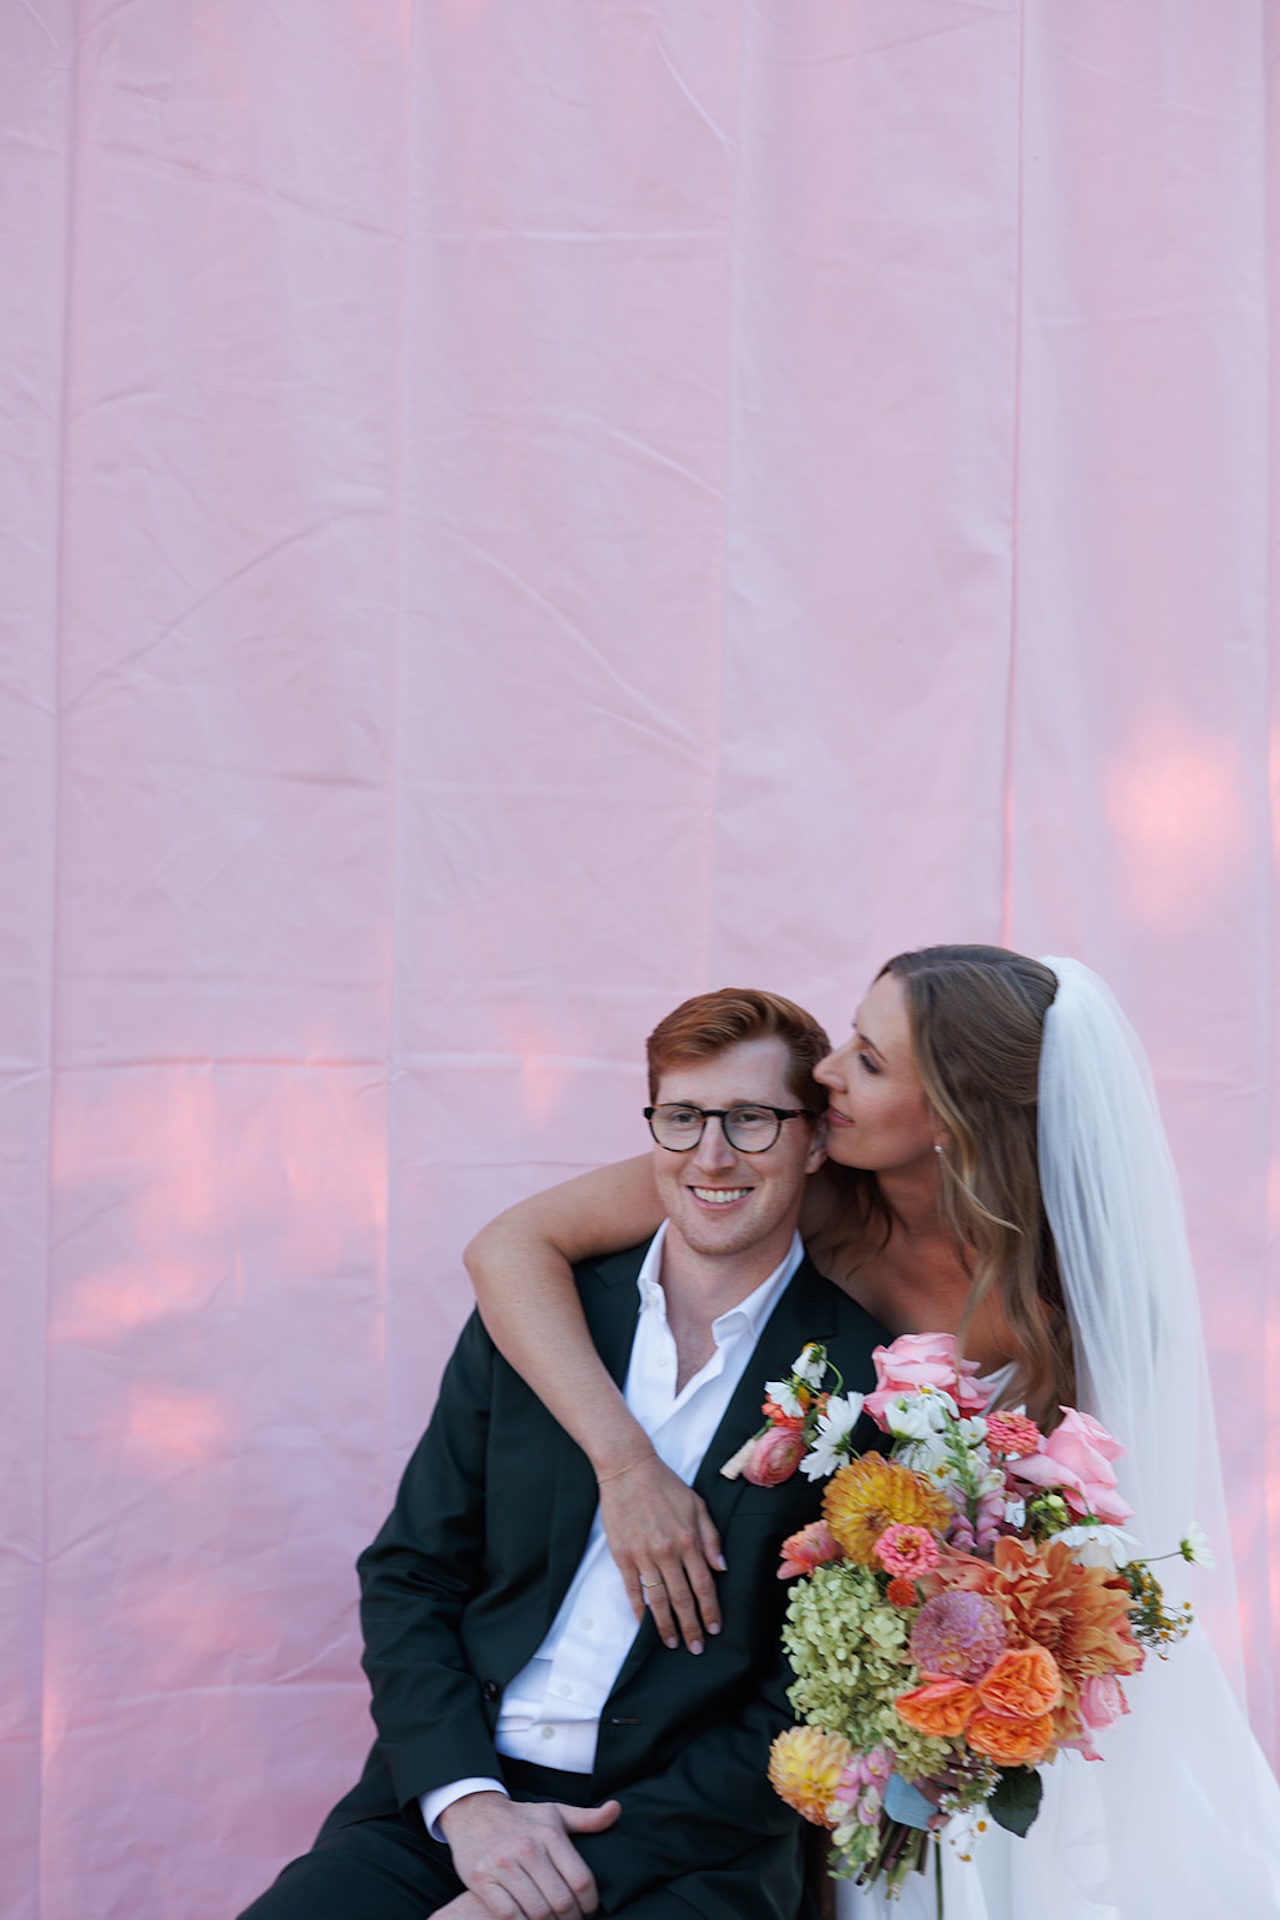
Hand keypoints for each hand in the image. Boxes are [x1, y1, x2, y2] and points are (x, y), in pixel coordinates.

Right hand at [438, 1790, 619, 1919]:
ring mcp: (503, 1865)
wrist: (474, 1812)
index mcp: (550, 1834)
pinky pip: (508, 1915)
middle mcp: (528, 1849)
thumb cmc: (521, 1818)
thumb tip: (616, 1809)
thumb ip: (587, 1818)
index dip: (590, 1904)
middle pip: (561, 1902)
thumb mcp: (555, 1813)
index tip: (589, 1911)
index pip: (581, 1880)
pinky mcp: (481, 1879)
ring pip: (537, 1912)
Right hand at [596, 1451, 724, 1652]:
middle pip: (682, 1599)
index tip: (714, 1629)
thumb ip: (710, 1537)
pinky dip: (639, 1609)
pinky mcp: (622, 1555)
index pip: (704, 1585)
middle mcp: (667, 1552)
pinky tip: (644, 1623)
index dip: (710, 1610)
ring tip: (672, 1642)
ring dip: (666, 1625)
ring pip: (658, 1600)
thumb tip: (721, 1568)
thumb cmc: (665, 1485)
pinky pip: (632, 1589)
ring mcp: (643, 1555)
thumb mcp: (697, 1505)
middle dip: (691, 1627)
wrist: (628, 1469)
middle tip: (696, 1647)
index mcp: (688, 1540)